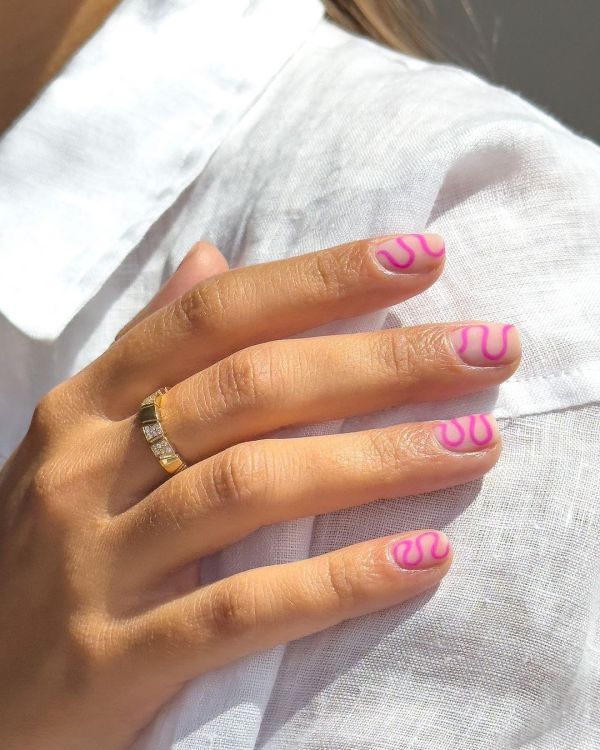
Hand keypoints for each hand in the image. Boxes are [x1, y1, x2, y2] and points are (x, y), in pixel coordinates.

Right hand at [0, 233, 519, 748]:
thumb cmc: (49, 550)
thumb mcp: (82, 440)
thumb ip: (152, 349)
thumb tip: (211, 260)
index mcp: (87, 406)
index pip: (217, 316)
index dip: (321, 280)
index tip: (419, 257)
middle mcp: (89, 467)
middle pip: (252, 388)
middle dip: (379, 361)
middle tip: (485, 351)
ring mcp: (96, 562)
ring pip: (254, 486)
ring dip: (379, 461)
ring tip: (474, 446)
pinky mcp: (114, 657)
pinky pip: (241, 609)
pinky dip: (338, 582)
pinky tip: (420, 560)